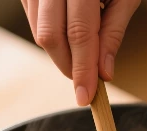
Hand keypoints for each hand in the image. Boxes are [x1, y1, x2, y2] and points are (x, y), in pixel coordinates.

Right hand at [20, 0, 140, 105]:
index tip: (86, 97)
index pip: (79, 33)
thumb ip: (113, 31)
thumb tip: (104, 72)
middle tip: (85, 83)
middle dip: (68, 66)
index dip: (82, 69)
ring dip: (59, 53)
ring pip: (38, 29)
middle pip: (50, 35)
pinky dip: (50, 36)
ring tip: (81, 57)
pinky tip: (68, 37)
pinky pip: (33, 18)